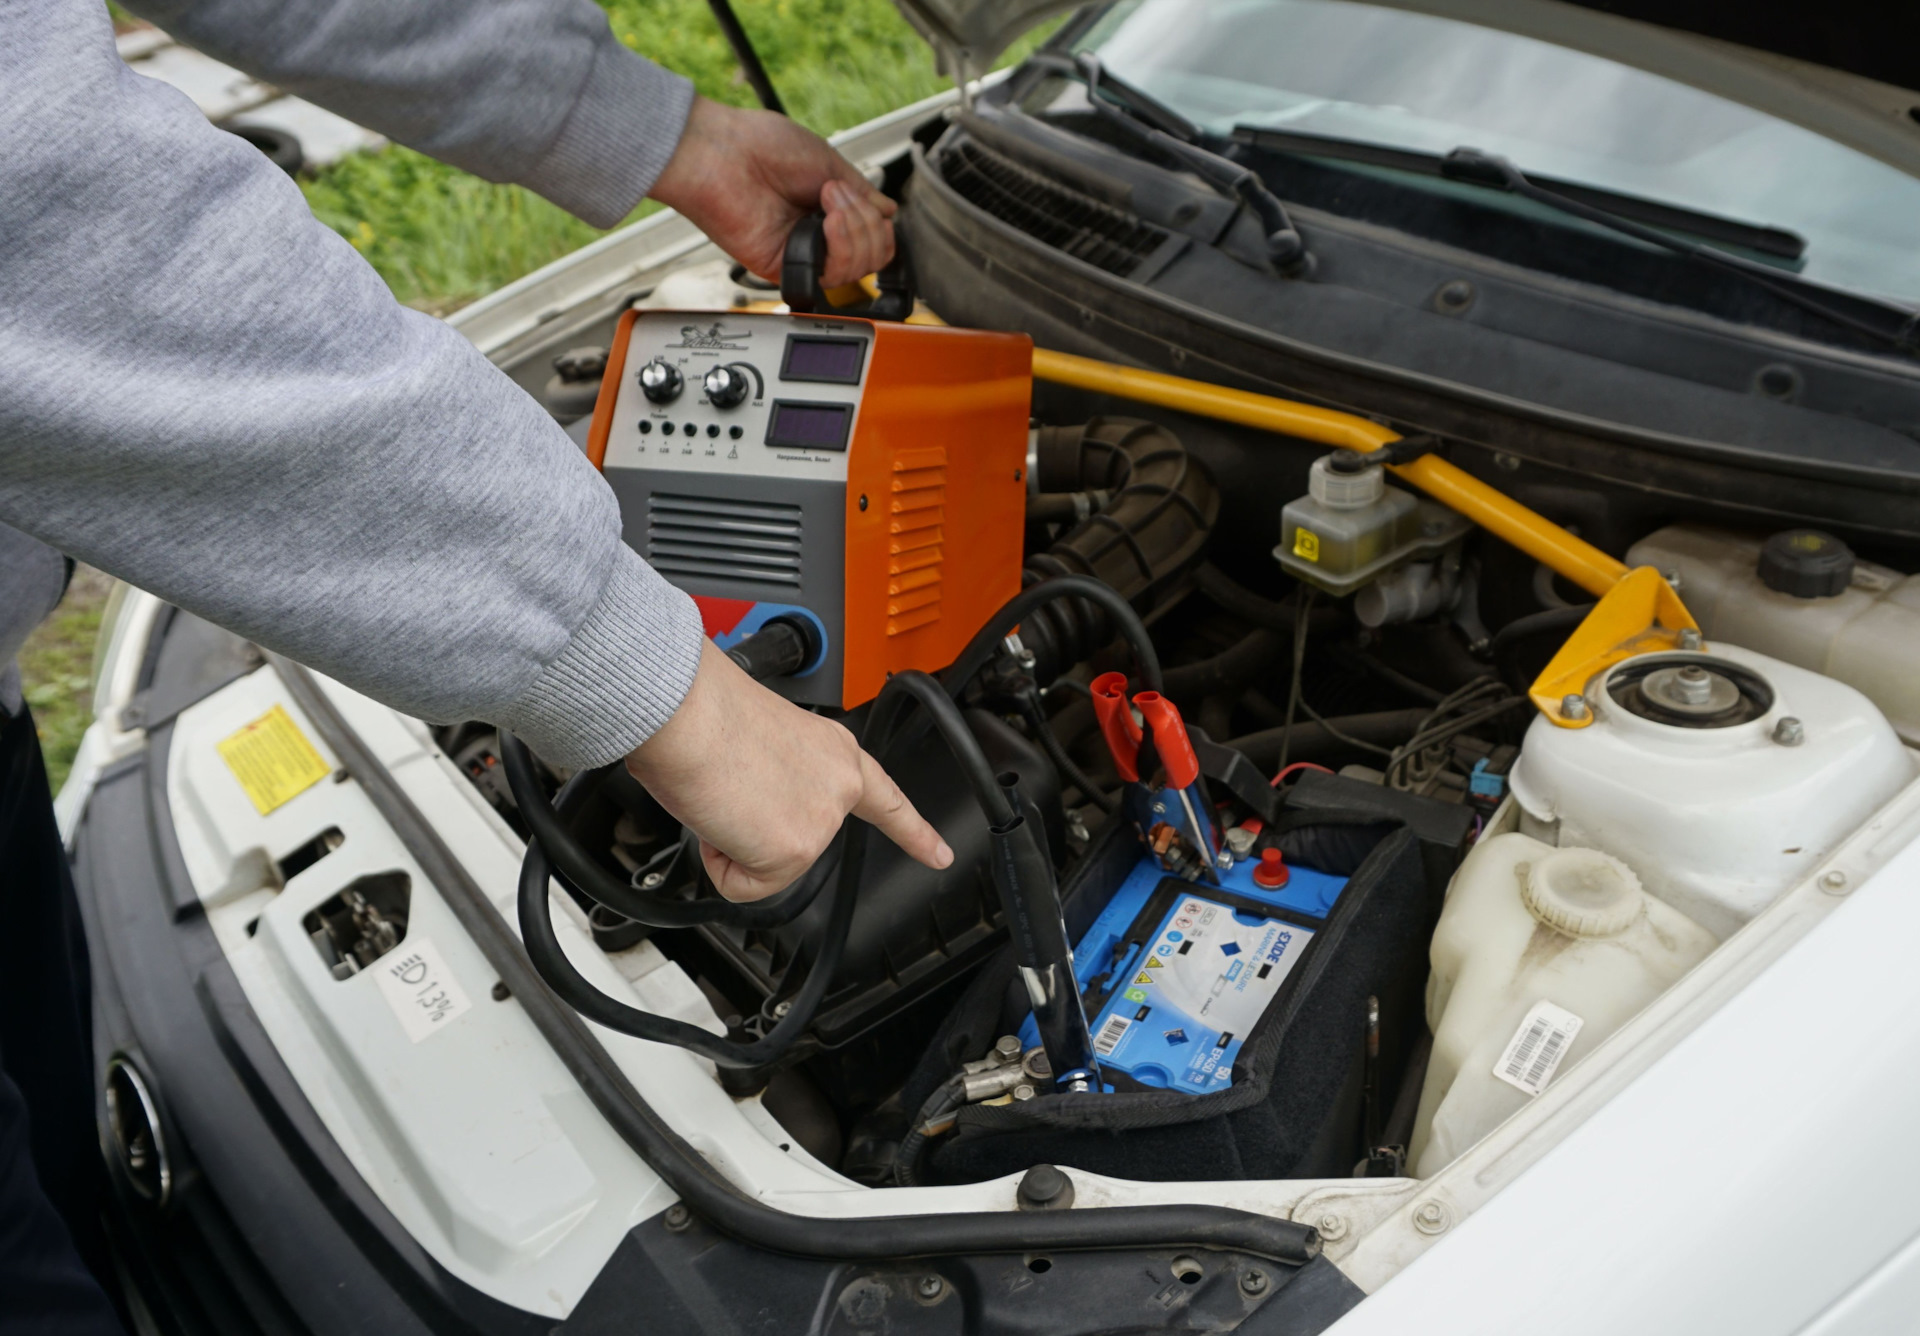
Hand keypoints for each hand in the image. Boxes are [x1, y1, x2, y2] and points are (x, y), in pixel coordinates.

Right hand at [626, 642, 951, 900]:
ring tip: (723, 791)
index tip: (940, 855)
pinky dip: (720, 860)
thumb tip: (745, 803)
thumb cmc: (705, 715)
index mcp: (835, 752)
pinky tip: (719, 815)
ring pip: (764, 865)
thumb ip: (778, 780)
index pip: (886, 799)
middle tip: (732, 788)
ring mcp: (822, 821)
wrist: (686, 711)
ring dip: (731, 840)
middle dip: (755, 833)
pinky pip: (743, 883)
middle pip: (795, 845)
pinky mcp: (794, 850)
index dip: (915, 832)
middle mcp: (839, 785)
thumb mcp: (763, 745)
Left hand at [649, 96, 895, 287]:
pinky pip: (832, 274)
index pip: (873, 237)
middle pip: (872, 257)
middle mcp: (815, 234)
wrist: (722, 152)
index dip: (878, 223)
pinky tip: (825, 220)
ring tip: (828, 201)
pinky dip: (840, 246)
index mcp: (825, 210)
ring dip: (854, 230)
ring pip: (858, 269)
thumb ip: (861, 192)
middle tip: (837, 194)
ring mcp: (801, 252)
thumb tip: (888, 211)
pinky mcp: (785, 268)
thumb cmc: (760, 145)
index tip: (860, 195)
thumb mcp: (828, 162)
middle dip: (868, 223)